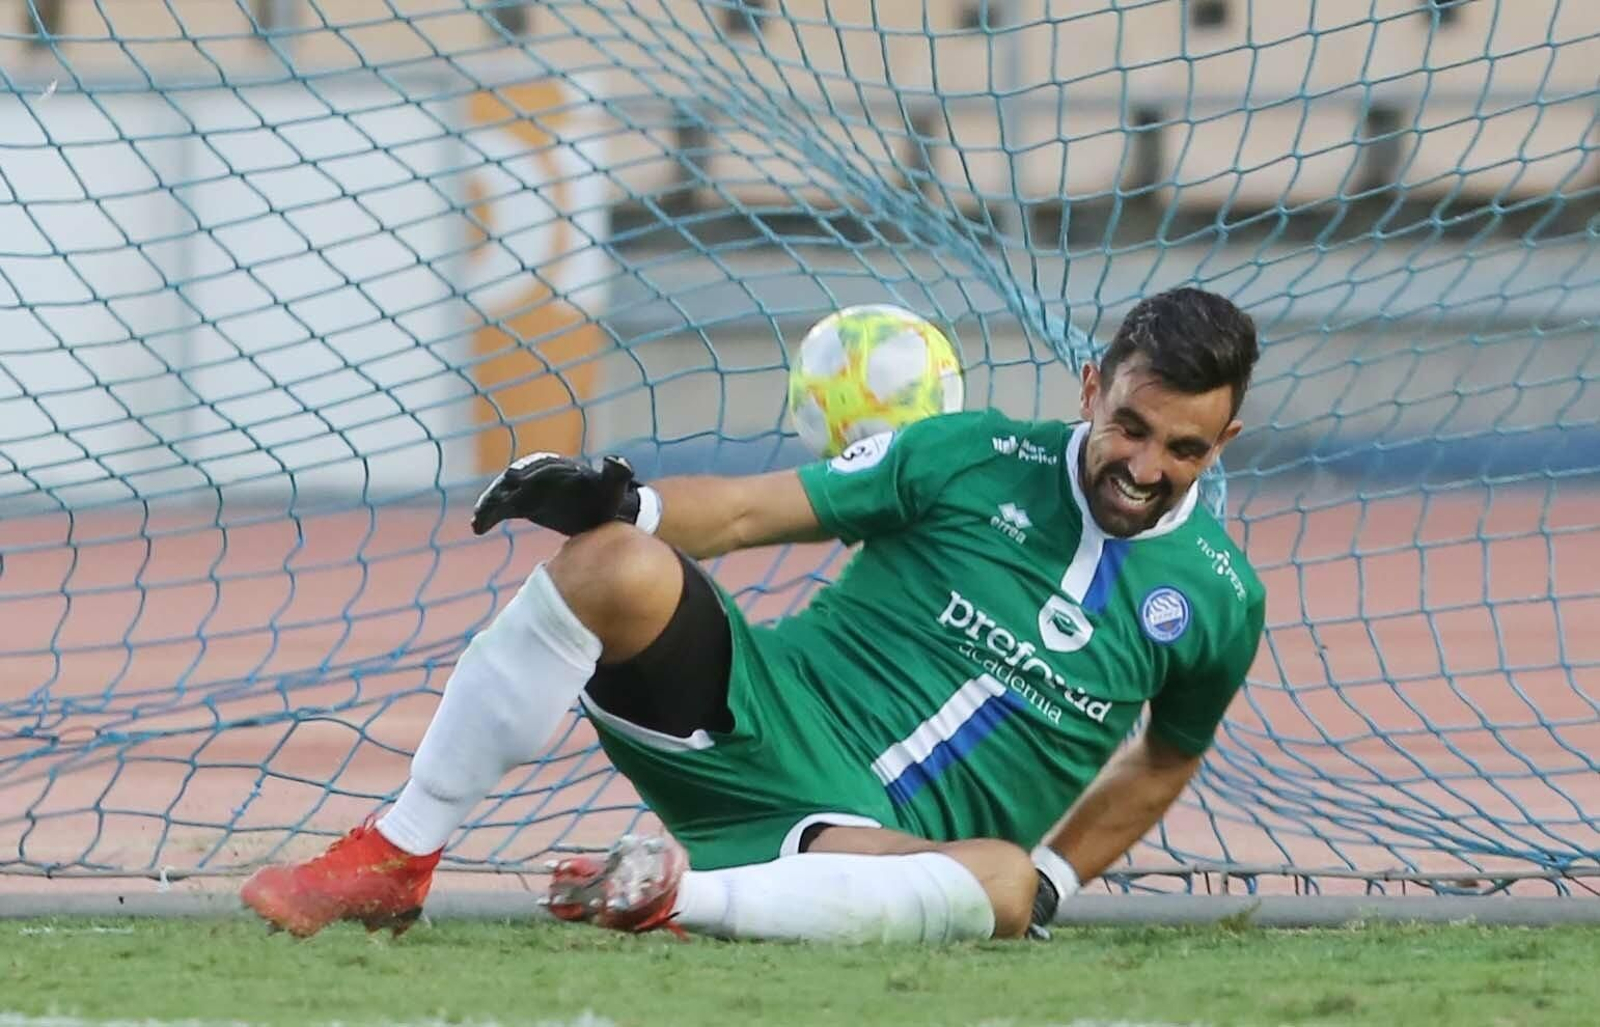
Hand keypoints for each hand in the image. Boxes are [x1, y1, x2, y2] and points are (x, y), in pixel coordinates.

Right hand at [471, 452, 642, 536]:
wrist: (601, 512)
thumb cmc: (609, 498)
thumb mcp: (614, 487)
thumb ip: (616, 474)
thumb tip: (618, 460)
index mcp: (559, 468)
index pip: (540, 467)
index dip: (528, 473)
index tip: (515, 480)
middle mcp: (540, 475)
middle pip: (514, 479)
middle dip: (500, 489)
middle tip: (488, 504)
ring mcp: (528, 490)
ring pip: (503, 494)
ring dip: (489, 504)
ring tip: (478, 520)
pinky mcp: (523, 504)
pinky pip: (502, 509)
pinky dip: (489, 516)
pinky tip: (477, 529)